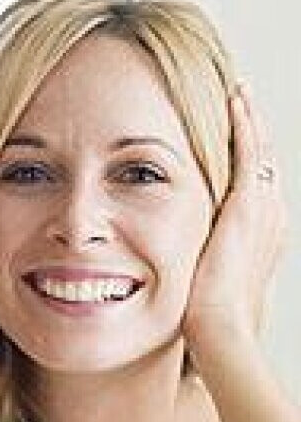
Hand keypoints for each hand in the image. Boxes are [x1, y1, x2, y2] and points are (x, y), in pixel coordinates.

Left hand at [186, 84, 286, 356]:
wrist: (218, 328)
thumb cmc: (203, 316)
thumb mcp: (198, 278)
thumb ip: (187, 260)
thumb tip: (152, 264)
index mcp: (259, 234)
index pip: (253, 185)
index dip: (245, 159)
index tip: (232, 134)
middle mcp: (269, 218)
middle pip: (263, 162)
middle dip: (252, 131)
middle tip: (242, 100)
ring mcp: (262, 210)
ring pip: (260, 152)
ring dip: (250, 121)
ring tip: (241, 93)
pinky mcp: (247, 206)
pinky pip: (249, 155)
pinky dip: (245, 127)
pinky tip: (237, 102)